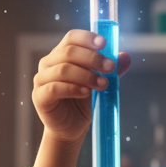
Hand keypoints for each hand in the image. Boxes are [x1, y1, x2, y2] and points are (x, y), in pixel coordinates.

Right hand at [32, 29, 131, 144]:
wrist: (70, 128)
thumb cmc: (82, 102)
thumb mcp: (98, 83)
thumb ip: (109, 70)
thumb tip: (125, 56)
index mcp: (61, 55)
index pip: (71, 38)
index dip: (87, 38)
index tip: (104, 43)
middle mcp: (48, 64)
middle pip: (69, 52)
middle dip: (93, 58)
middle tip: (110, 67)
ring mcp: (41, 80)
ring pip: (63, 69)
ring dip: (86, 75)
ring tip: (103, 84)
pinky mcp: (40, 97)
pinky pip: (55, 88)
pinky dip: (73, 88)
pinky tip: (86, 93)